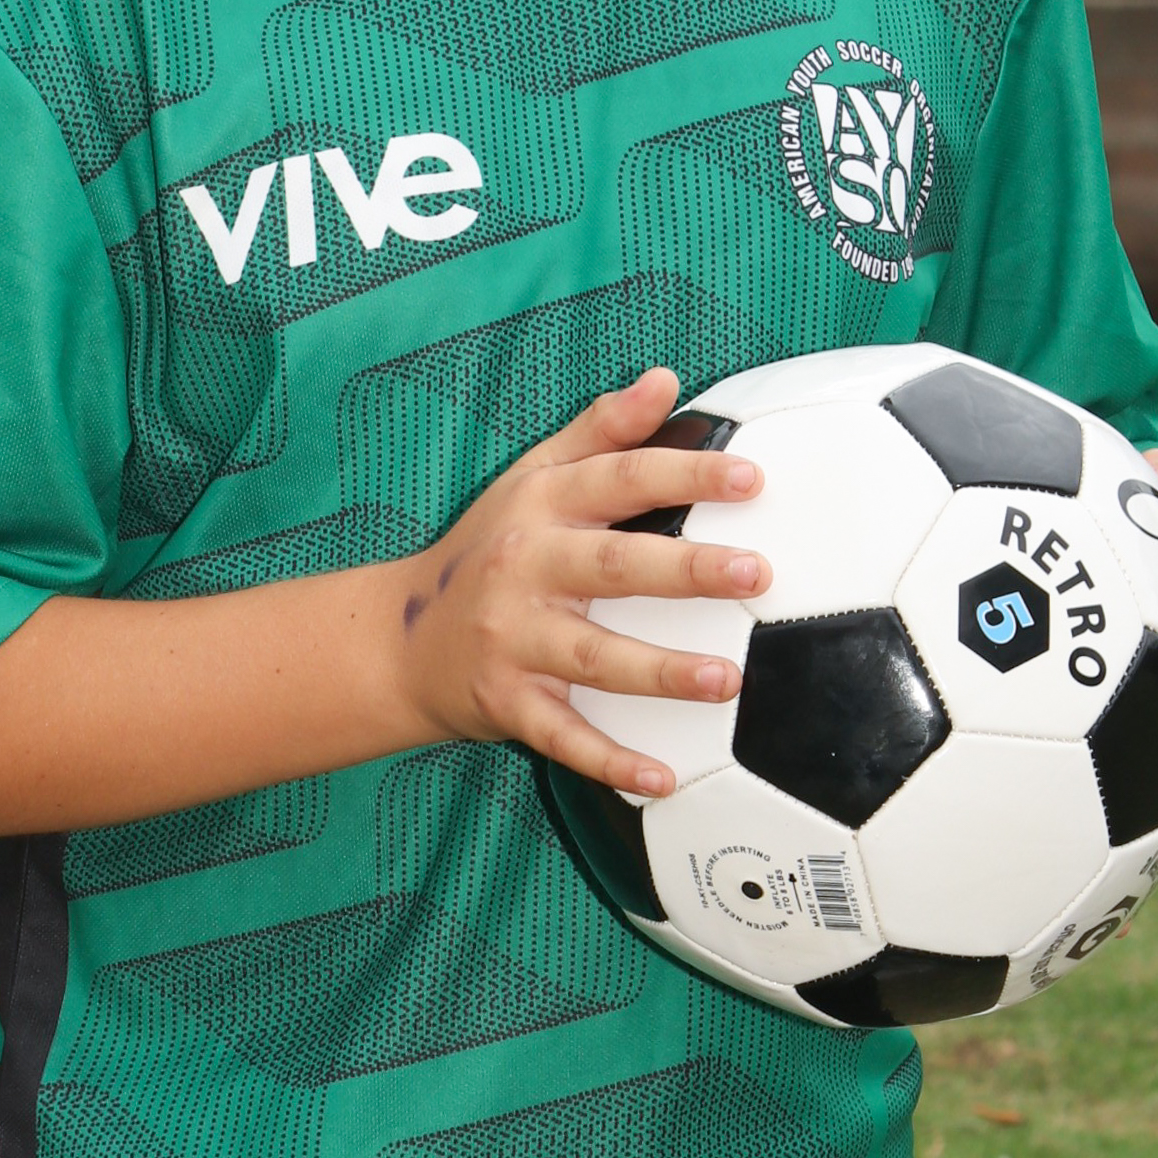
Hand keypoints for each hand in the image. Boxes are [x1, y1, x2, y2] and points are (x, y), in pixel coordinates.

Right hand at [392, 368, 771, 795]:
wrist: (401, 640)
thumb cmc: (488, 549)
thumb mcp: (533, 477)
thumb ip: (602, 431)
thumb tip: (666, 380)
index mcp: (542, 507)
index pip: (619, 479)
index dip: (684, 475)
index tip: (750, 479)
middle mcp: (526, 569)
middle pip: (613, 566)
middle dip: (686, 570)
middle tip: (756, 573)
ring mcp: (515, 640)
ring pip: (594, 658)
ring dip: (661, 672)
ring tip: (727, 679)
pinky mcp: (508, 704)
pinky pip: (564, 737)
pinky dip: (610, 761)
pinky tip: (662, 777)